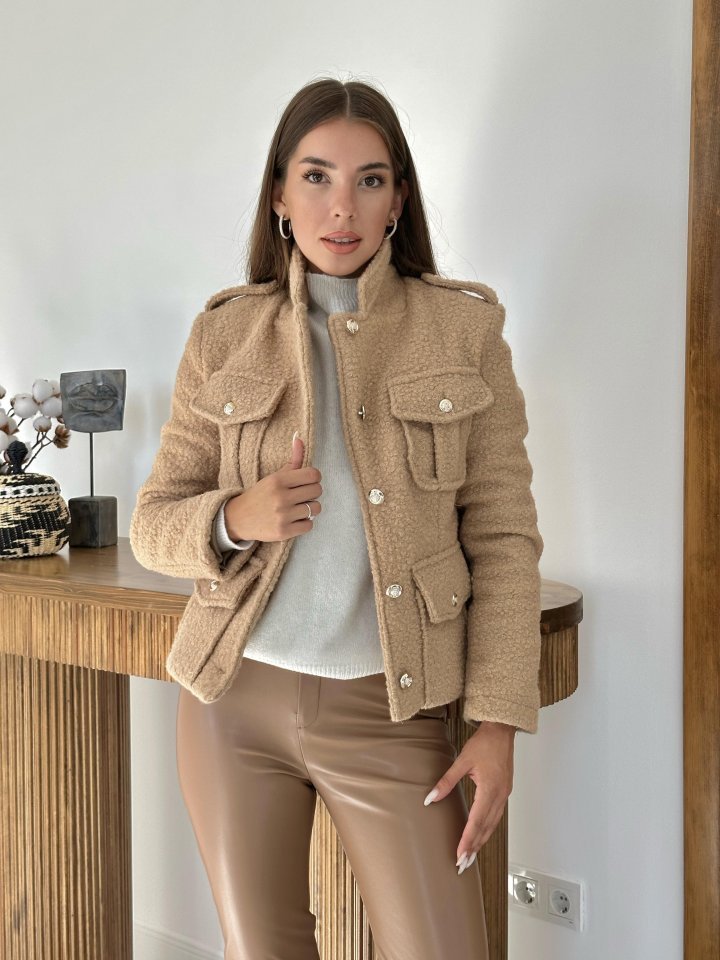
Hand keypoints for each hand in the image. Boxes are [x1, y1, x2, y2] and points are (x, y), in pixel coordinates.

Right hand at [224, 432, 322, 541]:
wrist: (238, 518)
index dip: (314, 478)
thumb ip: (292, 460)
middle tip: (302, 495)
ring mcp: (282, 515)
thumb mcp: (274, 476)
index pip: (313, 474)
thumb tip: (299, 438)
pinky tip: (294, 519)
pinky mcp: (283, 532)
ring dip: (310, 508)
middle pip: (317, 491)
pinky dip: (304, 523)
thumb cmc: (261, 495)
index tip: (307, 481)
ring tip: (299, 508)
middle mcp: (281, 497)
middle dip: (312, 492)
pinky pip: (309, 525)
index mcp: (278, 480)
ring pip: (316, 508)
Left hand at [423, 721, 515, 874]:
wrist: (502, 731)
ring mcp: (504, 795)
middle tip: (463, 864)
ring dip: (481, 841)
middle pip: (486, 828)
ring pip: (493, 825)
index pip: (476, 822)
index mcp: (490, 789)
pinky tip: (480, 835)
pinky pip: (496, 816)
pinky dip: (487, 829)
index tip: (460, 856)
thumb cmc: (485, 743)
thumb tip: (431, 798)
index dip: (467, 841)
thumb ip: (446, 781)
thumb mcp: (462, 761)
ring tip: (470, 855)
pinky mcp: (504, 792)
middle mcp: (499, 796)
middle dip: (474, 847)